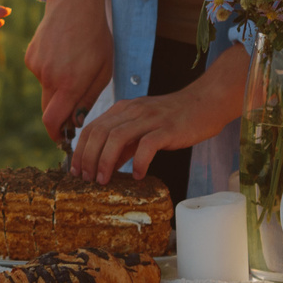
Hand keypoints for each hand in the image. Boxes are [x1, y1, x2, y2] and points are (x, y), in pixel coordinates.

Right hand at [25, 0, 113, 144]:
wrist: (75, 5)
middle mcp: (49, 77)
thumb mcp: (103, 70)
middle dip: (58, 117)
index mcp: (70, 83)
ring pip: (46, 90)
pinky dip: (51, 71)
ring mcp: (37, 67)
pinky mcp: (30, 57)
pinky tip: (62, 54)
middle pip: (47, 111)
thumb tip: (75, 121)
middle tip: (71, 112)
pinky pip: (41, 74)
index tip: (63, 140)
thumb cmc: (96, 38)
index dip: (56, 135)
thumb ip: (88, 98)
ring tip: (74, 65)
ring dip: (59, 88)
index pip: (53, 121)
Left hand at [69, 51, 243, 182]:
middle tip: (87, 179)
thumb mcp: (143, 126)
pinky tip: (137, 175)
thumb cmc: (175, 117)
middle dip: (88, 158)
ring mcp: (150, 119)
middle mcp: (133, 111)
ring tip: (104, 180)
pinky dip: (138, 162)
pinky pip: (147, 145)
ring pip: (117, 138)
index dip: (80, 150)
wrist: (206, 102)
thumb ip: (125, 143)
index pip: (91, 128)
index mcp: (124, 109)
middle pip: (99, 133)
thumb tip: (107, 164)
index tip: (76, 170)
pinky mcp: (167, 128)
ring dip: (106, 161)